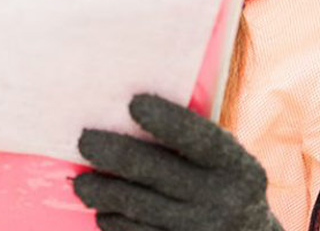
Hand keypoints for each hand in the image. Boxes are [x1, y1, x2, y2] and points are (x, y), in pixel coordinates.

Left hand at [73, 94, 280, 230]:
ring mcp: (201, 229)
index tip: (134, 103)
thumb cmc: (223, 184)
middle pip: (156, 171)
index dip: (168, 121)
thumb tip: (127, 113)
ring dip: (102, 192)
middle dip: (114, 153)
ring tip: (82, 184)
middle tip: (85, 141)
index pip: (200, 140)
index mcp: (237, 166)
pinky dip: (115, 221)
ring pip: (138, 207)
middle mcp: (223, 199)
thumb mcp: (226, 162)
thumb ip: (192, 141)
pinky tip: (104, 211)